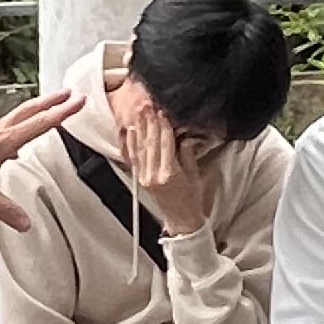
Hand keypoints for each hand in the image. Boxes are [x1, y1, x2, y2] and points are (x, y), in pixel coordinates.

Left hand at [0, 88, 83, 229]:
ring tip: (51, 107)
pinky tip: (17, 143)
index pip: (39, 124)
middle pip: (30, 111)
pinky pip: (6, 127)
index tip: (79, 100)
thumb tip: (27, 224)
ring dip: (37, 110)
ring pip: (18, 116)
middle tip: (71, 93)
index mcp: (2, 142)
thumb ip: (5, 209)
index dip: (62, 113)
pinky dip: (19, 127)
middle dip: (52, 102)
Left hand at [117, 95, 212, 230]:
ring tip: (139, 111)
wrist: (180, 219)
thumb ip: (187, 154)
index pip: (165, 144)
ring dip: (139, 127)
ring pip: (139, 147)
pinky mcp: (140, 177)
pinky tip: (129, 130)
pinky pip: (132, 157)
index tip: (162, 111)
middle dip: (149, 122)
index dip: (163, 126)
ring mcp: (144, 176)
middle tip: (148, 104)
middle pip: (150, 143)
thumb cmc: (191, 199)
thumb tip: (183, 137)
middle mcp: (153, 174)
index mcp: (169, 174)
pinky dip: (129, 143)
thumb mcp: (194, 175)